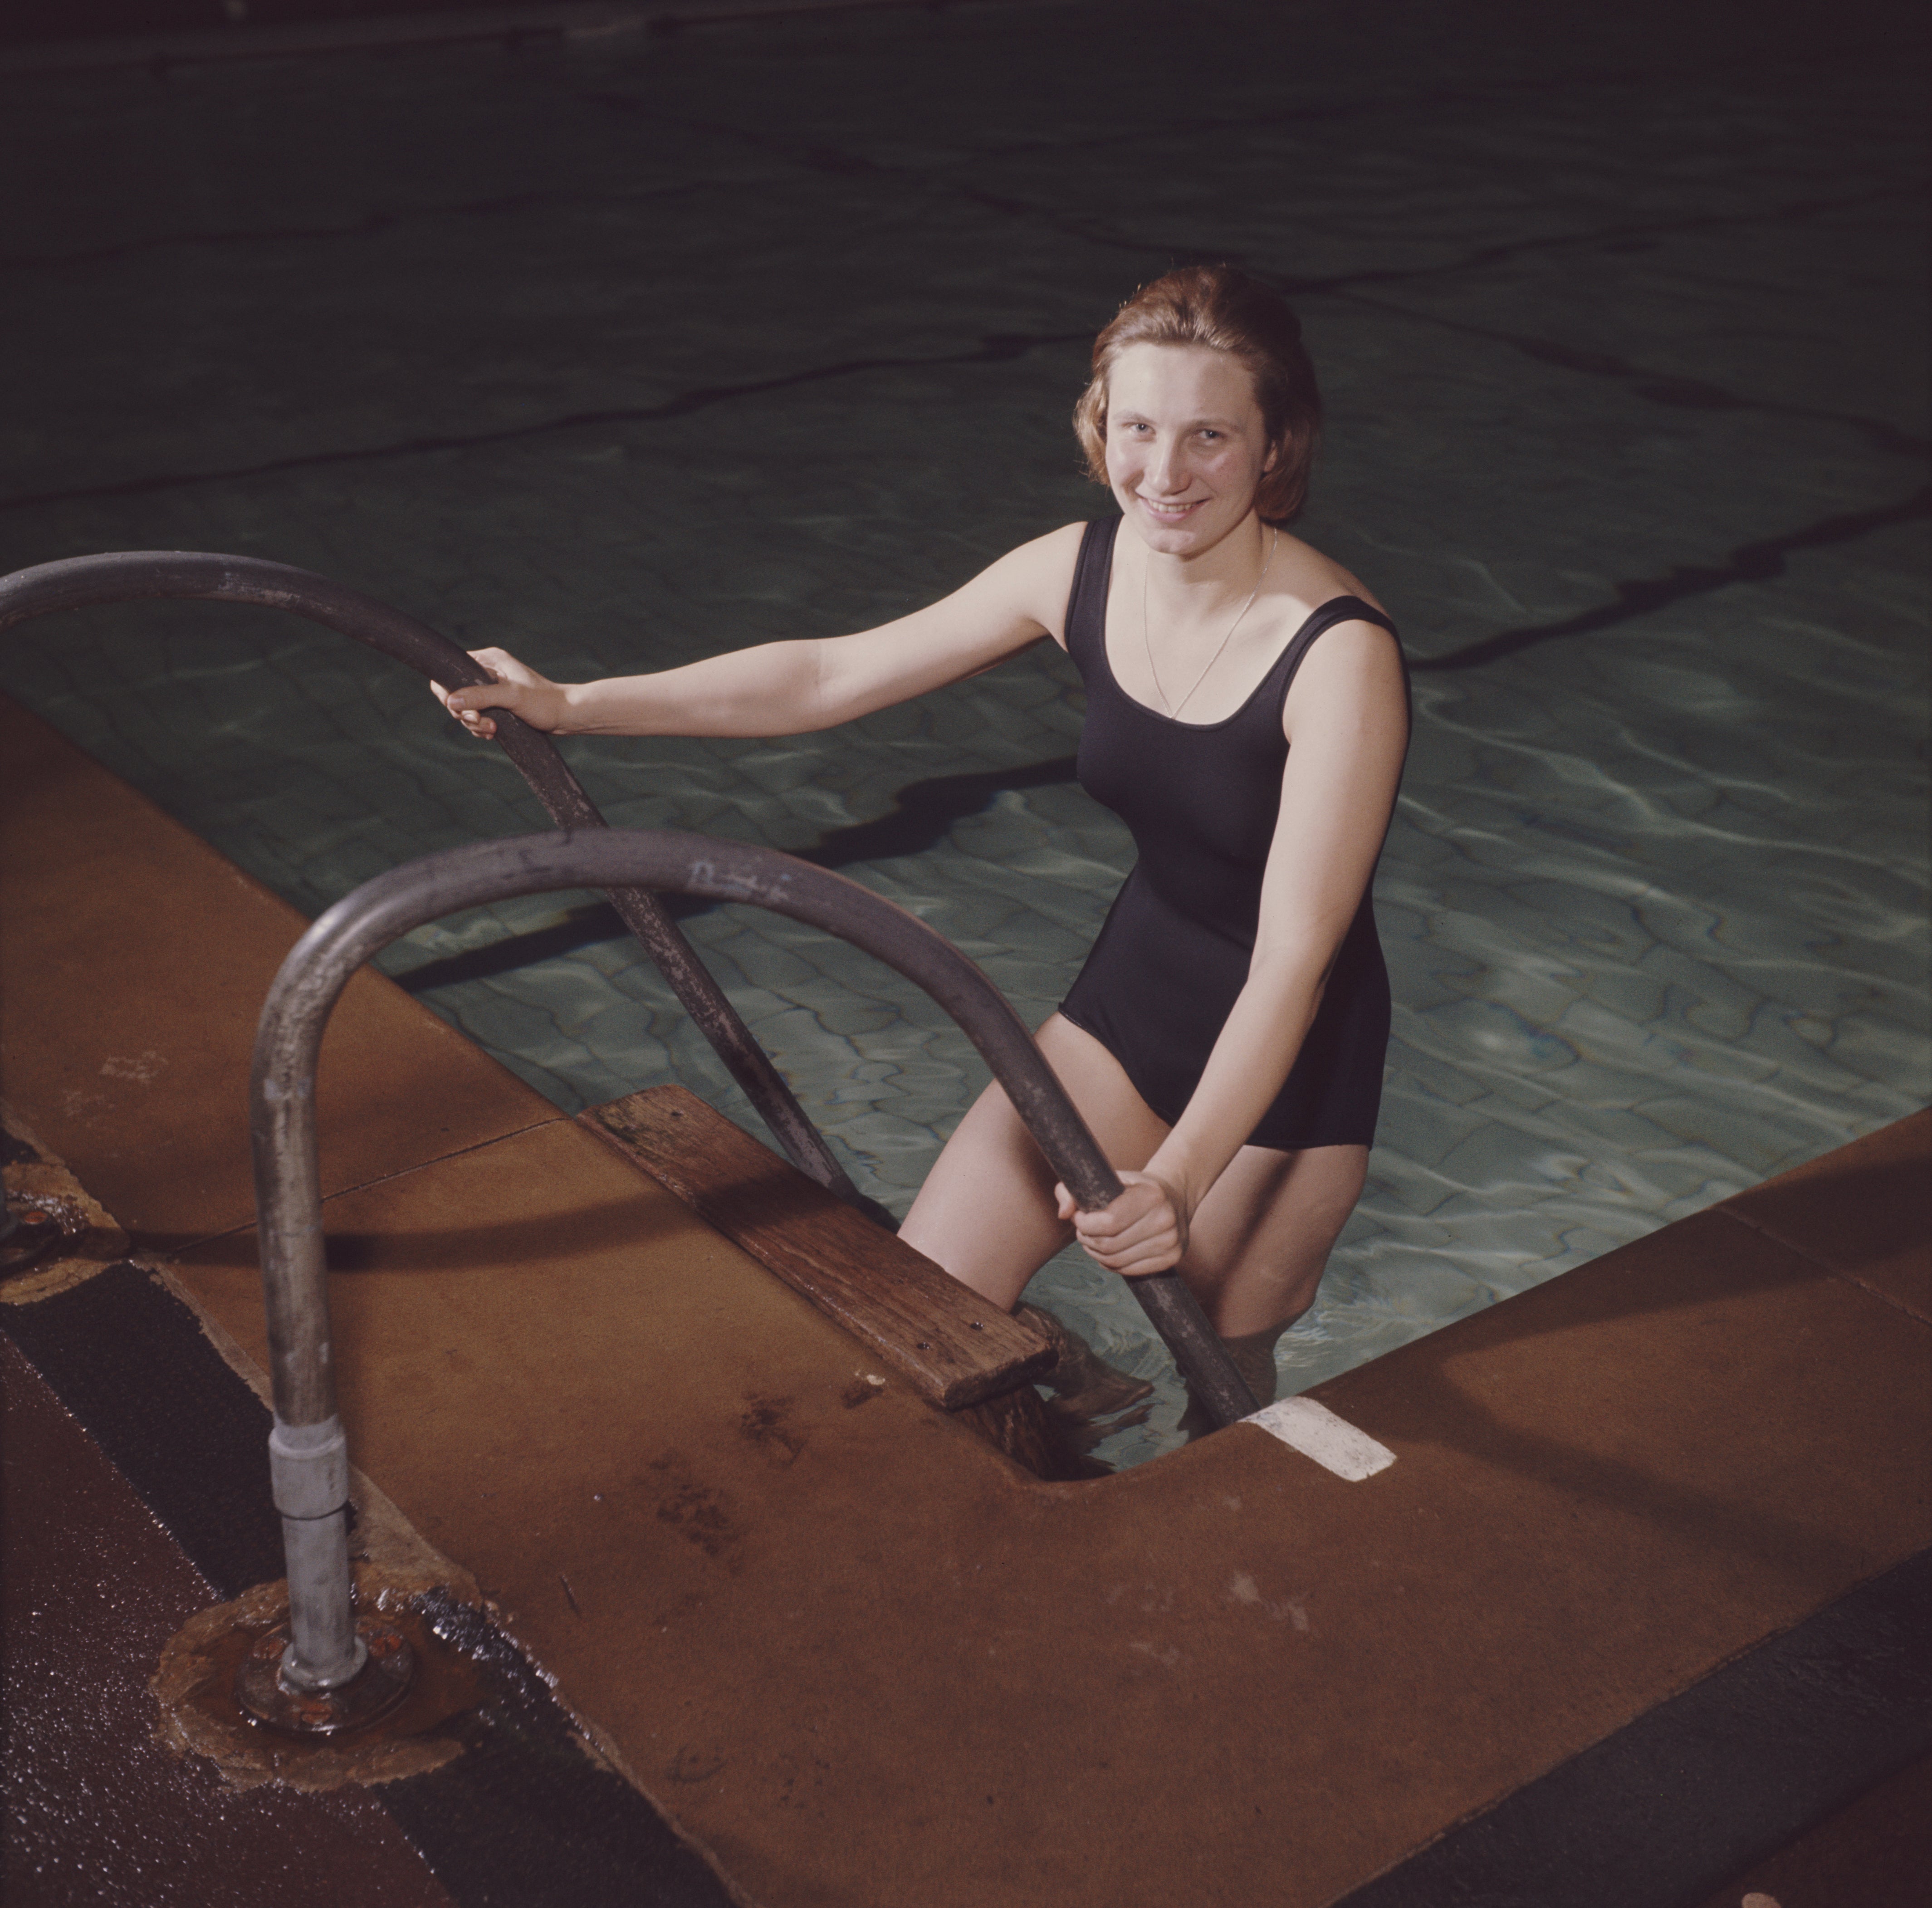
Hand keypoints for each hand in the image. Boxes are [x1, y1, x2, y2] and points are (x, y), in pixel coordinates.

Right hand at [433, 647, 569, 738]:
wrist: (566, 716)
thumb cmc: (543, 702)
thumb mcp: (511, 697)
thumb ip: (480, 696)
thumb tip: (451, 700)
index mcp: (489, 659)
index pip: (450, 669)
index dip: (447, 691)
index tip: (458, 707)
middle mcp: (487, 671)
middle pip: (455, 693)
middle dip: (464, 712)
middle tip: (480, 721)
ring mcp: (491, 689)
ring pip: (466, 708)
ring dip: (474, 723)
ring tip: (491, 730)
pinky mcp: (496, 705)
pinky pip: (477, 717)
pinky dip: (480, 727)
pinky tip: (492, 733)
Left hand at [1054, 1170, 1188, 1276]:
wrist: (1175, 1195)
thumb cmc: (1133, 1187)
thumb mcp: (1106, 1178)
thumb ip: (1073, 1190)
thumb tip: (1064, 1214)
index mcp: (1151, 1195)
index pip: (1109, 1222)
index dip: (1085, 1224)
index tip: (1079, 1217)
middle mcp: (1165, 1219)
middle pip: (1110, 1245)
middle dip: (1087, 1239)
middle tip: (1084, 1230)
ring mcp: (1171, 1241)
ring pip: (1117, 1261)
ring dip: (1097, 1254)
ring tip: (1094, 1240)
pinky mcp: (1172, 1258)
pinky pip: (1129, 1271)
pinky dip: (1112, 1264)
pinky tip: (1109, 1251)